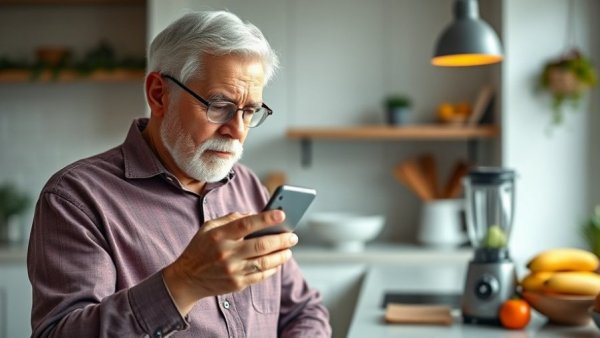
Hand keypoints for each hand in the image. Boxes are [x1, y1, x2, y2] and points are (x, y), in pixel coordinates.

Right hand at [162, 209, 297, 314]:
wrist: (186, 279)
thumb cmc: (201, 248)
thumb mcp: (209, 228)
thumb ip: (231, 218)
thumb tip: (254, 215)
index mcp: (219, 235)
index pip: (247, 224)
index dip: (266, 218)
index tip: (282, 214)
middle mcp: (226, 253)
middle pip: (261, 245)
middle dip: (281, 239)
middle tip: (293, 236)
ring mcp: (232, 270)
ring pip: (264, 262)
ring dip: (281, 255)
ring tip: (289, 250)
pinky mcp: (236, 284)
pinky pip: (260, 276)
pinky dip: (272, 268)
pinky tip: (278, 262)